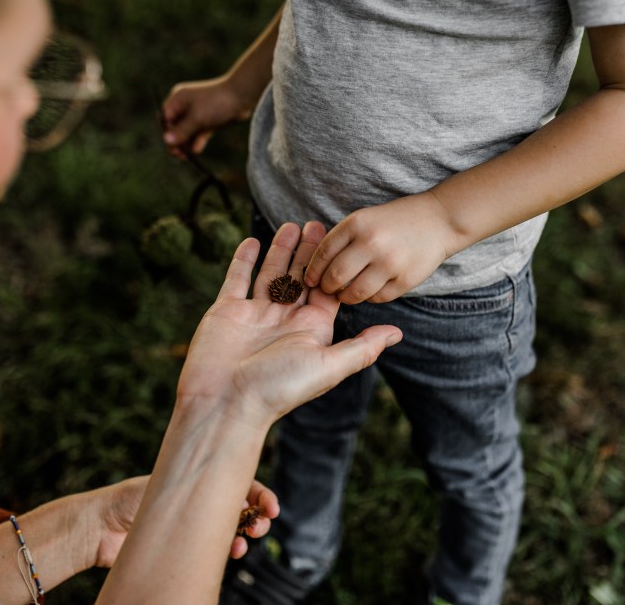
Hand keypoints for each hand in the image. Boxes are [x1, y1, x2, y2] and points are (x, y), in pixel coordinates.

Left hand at [90, 476, 279, 567]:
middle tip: (263, 524)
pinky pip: (216, 549)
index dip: (260, 494)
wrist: (101, 529)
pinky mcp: (187, 547)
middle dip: (259, 515)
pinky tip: (233, 553)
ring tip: (246, 542)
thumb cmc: (128, 498)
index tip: (272, 508)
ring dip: (246, 534)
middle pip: (241, 505)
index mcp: (199, 477)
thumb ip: (193, 480)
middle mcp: (200, 499)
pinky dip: (229, 549)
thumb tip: (230, 481)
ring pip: (232, 528)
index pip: (238, 482)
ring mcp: (195, 525)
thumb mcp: (165, 483)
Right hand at [161, 76, 250, 158]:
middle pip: (175, 127)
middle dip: (177, 141)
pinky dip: (197, 142)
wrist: (241, 97)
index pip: (165, 119)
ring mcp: (197, 114)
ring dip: (186, 144)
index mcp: (178, 99)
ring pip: (187, 132)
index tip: (171, 145)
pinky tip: (196, 150)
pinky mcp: (208, 121)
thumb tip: (166, 141)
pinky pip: (198, 133)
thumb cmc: (216, 103)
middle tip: (179, 155)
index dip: (166, 132)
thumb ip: (181, 131)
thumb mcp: (197, 118)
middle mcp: (185, 106)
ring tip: (188, 156)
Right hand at [177, 221, 402, 429]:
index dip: (336, 266)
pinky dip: (243, 260)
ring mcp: (254, 314)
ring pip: (271, 274)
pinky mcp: (227, 311)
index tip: (343, 240)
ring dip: (281, 250)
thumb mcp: (329, 366)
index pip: (327, 289)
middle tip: (317, 223)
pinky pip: (236, 279)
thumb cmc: (279, 388)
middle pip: (301, 277)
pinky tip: (252, 241)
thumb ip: (362, 347)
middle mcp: (284, 320)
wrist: (226, 402)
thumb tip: (398, 333)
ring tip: (291, 225)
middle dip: (309, 252)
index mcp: (310, 329)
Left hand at [304, 193, 458, 303]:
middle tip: (327, 289)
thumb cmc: (393, 221)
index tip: (309, 280)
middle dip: (326, 287)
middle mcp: (372, 242)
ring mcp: (390, 263)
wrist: (438, 220)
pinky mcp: (406, 279)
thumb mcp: (364, 219)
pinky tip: (369, 290)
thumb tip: (316, 269)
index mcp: (357, 224)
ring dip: (346, 297)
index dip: (312, 270)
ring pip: (355, 293)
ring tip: (345, 293)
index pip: (323, 253)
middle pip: (335, 276)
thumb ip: (341, 240)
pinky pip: (377, 298)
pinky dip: (369, 297)